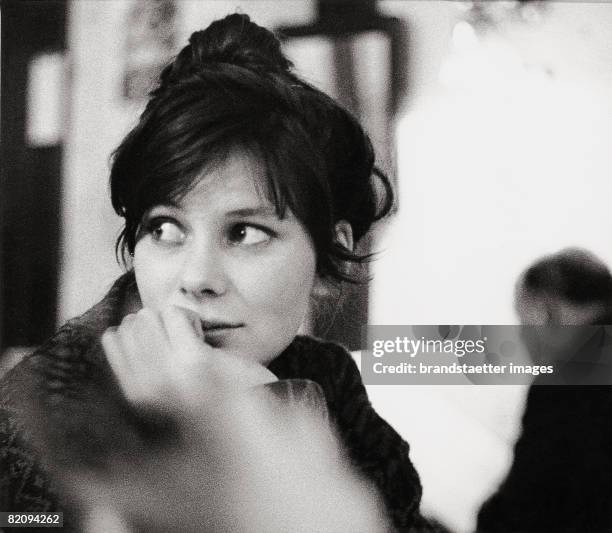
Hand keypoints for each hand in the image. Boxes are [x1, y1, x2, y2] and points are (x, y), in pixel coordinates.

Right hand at [101, 305, 276, 414]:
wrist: (255, 418)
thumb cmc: (215, 392)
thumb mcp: (170, 380)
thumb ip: (147, 358)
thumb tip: (129, 320)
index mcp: (136, 394)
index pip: (113, 337)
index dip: (141, 330)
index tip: (166, 345)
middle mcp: (144, 389)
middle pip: (131, 322)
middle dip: (158, 322)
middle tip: (185, 342)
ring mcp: (167, 375)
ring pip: (149, 315)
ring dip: (175, 320)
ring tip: (196, 342)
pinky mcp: (194, 361)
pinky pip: (175, 314)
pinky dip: (191, 318)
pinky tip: (205, 339)